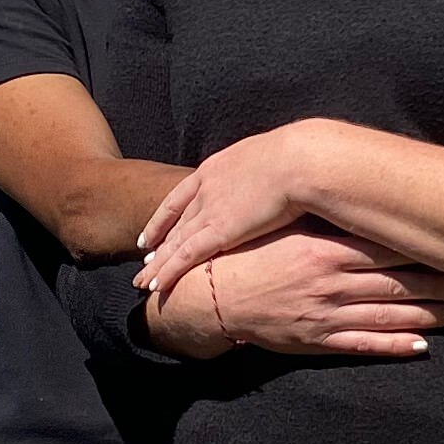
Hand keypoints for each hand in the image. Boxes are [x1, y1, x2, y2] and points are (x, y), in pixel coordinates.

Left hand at [135, 128, 328, 296]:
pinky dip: (169, 271)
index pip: (181, 197)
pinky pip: (186, 255)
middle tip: (144, 259)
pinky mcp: (220, 231)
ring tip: (143, 280)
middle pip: (175, 222)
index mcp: (217, 168)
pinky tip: (157, 285)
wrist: (300, 160)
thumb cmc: (299, 158)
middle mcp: (206, 189)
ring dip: (158, 264)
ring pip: (174, 242)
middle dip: (158, 243)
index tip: (152, 232)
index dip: (164, 217)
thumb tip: (271, 182)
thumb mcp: (269, 159)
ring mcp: (210, 210)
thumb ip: (259, 174)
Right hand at [150, 227, 443, 360]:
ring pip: (387, 315)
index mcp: (325, 249)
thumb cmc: (252, 255)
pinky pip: (364, 346)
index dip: (423, 250)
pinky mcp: (318, 340)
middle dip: (436, 285)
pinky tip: (422, 346)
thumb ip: (325, 220)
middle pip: (397, 283)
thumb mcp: (288, 228)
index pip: (386, 248)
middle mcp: (331, 282)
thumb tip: (364, 202)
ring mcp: (326, 315)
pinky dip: (395, 347)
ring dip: (427, 316)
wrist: (212, 294)